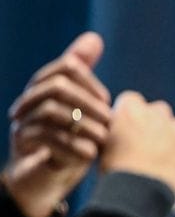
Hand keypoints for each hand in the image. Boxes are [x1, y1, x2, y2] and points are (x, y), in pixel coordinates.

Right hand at [3, 32, 111, 216]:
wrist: (46, 178)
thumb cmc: (70, 139)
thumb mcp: (83, 110)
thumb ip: (86, 78)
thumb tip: (93, 37)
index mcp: (46, 86)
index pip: (66, 67)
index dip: (91, 81)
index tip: (108, 101)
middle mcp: (31, 100)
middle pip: (57, 86)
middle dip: (87, 102)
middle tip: (110, 120)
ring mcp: (24, 122)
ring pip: (51, 111)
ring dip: (83, 124)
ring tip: (103, 138)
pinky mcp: (23, 145)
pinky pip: (46, 138)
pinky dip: (73, 145)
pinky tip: (91, 153)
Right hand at [99, 91, 174, 212]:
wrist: (136, 196)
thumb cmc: (114, 176)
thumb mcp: (103, 149)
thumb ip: (116, 132)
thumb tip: (122, 131)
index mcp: (131, 109)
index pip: (132, 102)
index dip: (132, 120)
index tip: (130, 136)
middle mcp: (158, 112)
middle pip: (160, 113)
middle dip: (156, 128)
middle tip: (149, 153)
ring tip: (163, 168)